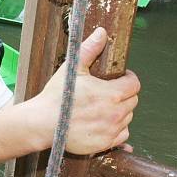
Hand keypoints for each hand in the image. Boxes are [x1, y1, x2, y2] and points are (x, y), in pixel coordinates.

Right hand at [40, 27, 139, 154]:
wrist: (42, 123)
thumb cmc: (56, 97)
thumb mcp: (72, 69)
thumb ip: (90, 49)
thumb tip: (102, 33)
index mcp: (112, 94)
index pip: (134, 84)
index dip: (127, 79)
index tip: (119, 78)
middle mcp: (115, 113)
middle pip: (132, 101)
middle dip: (123, 95)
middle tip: (107, 93)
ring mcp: (111, 130)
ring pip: (128, 118)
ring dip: (120, 112)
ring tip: (102, 108)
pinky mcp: (105, 143)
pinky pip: (122, 135)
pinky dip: (116, 129)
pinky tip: (102, 123)